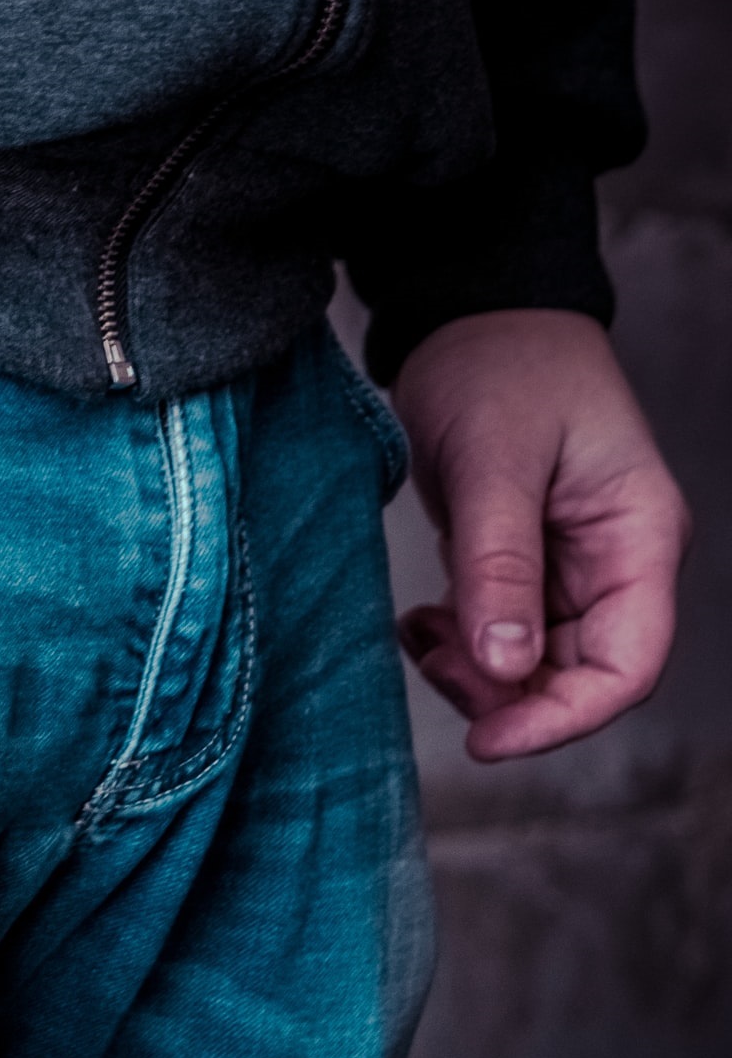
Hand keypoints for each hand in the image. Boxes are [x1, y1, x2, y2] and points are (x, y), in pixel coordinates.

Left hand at [389, 309, 689, 760]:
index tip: (487, 738)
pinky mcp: (526, 562)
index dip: (562, 717)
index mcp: (639, 538)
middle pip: (580, 676)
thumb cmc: (499, 367)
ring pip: (535, 664)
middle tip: (432, 660)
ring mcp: (573, 566)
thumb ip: (499, 565)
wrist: (471, 319)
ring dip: (477, 671)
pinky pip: (503, 632)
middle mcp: (617, 561)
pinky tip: (420, 621)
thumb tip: (504, 666)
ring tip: (420, 633)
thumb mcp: (495, 464)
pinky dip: (461, 643)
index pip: (628, 664)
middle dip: (507, 695)